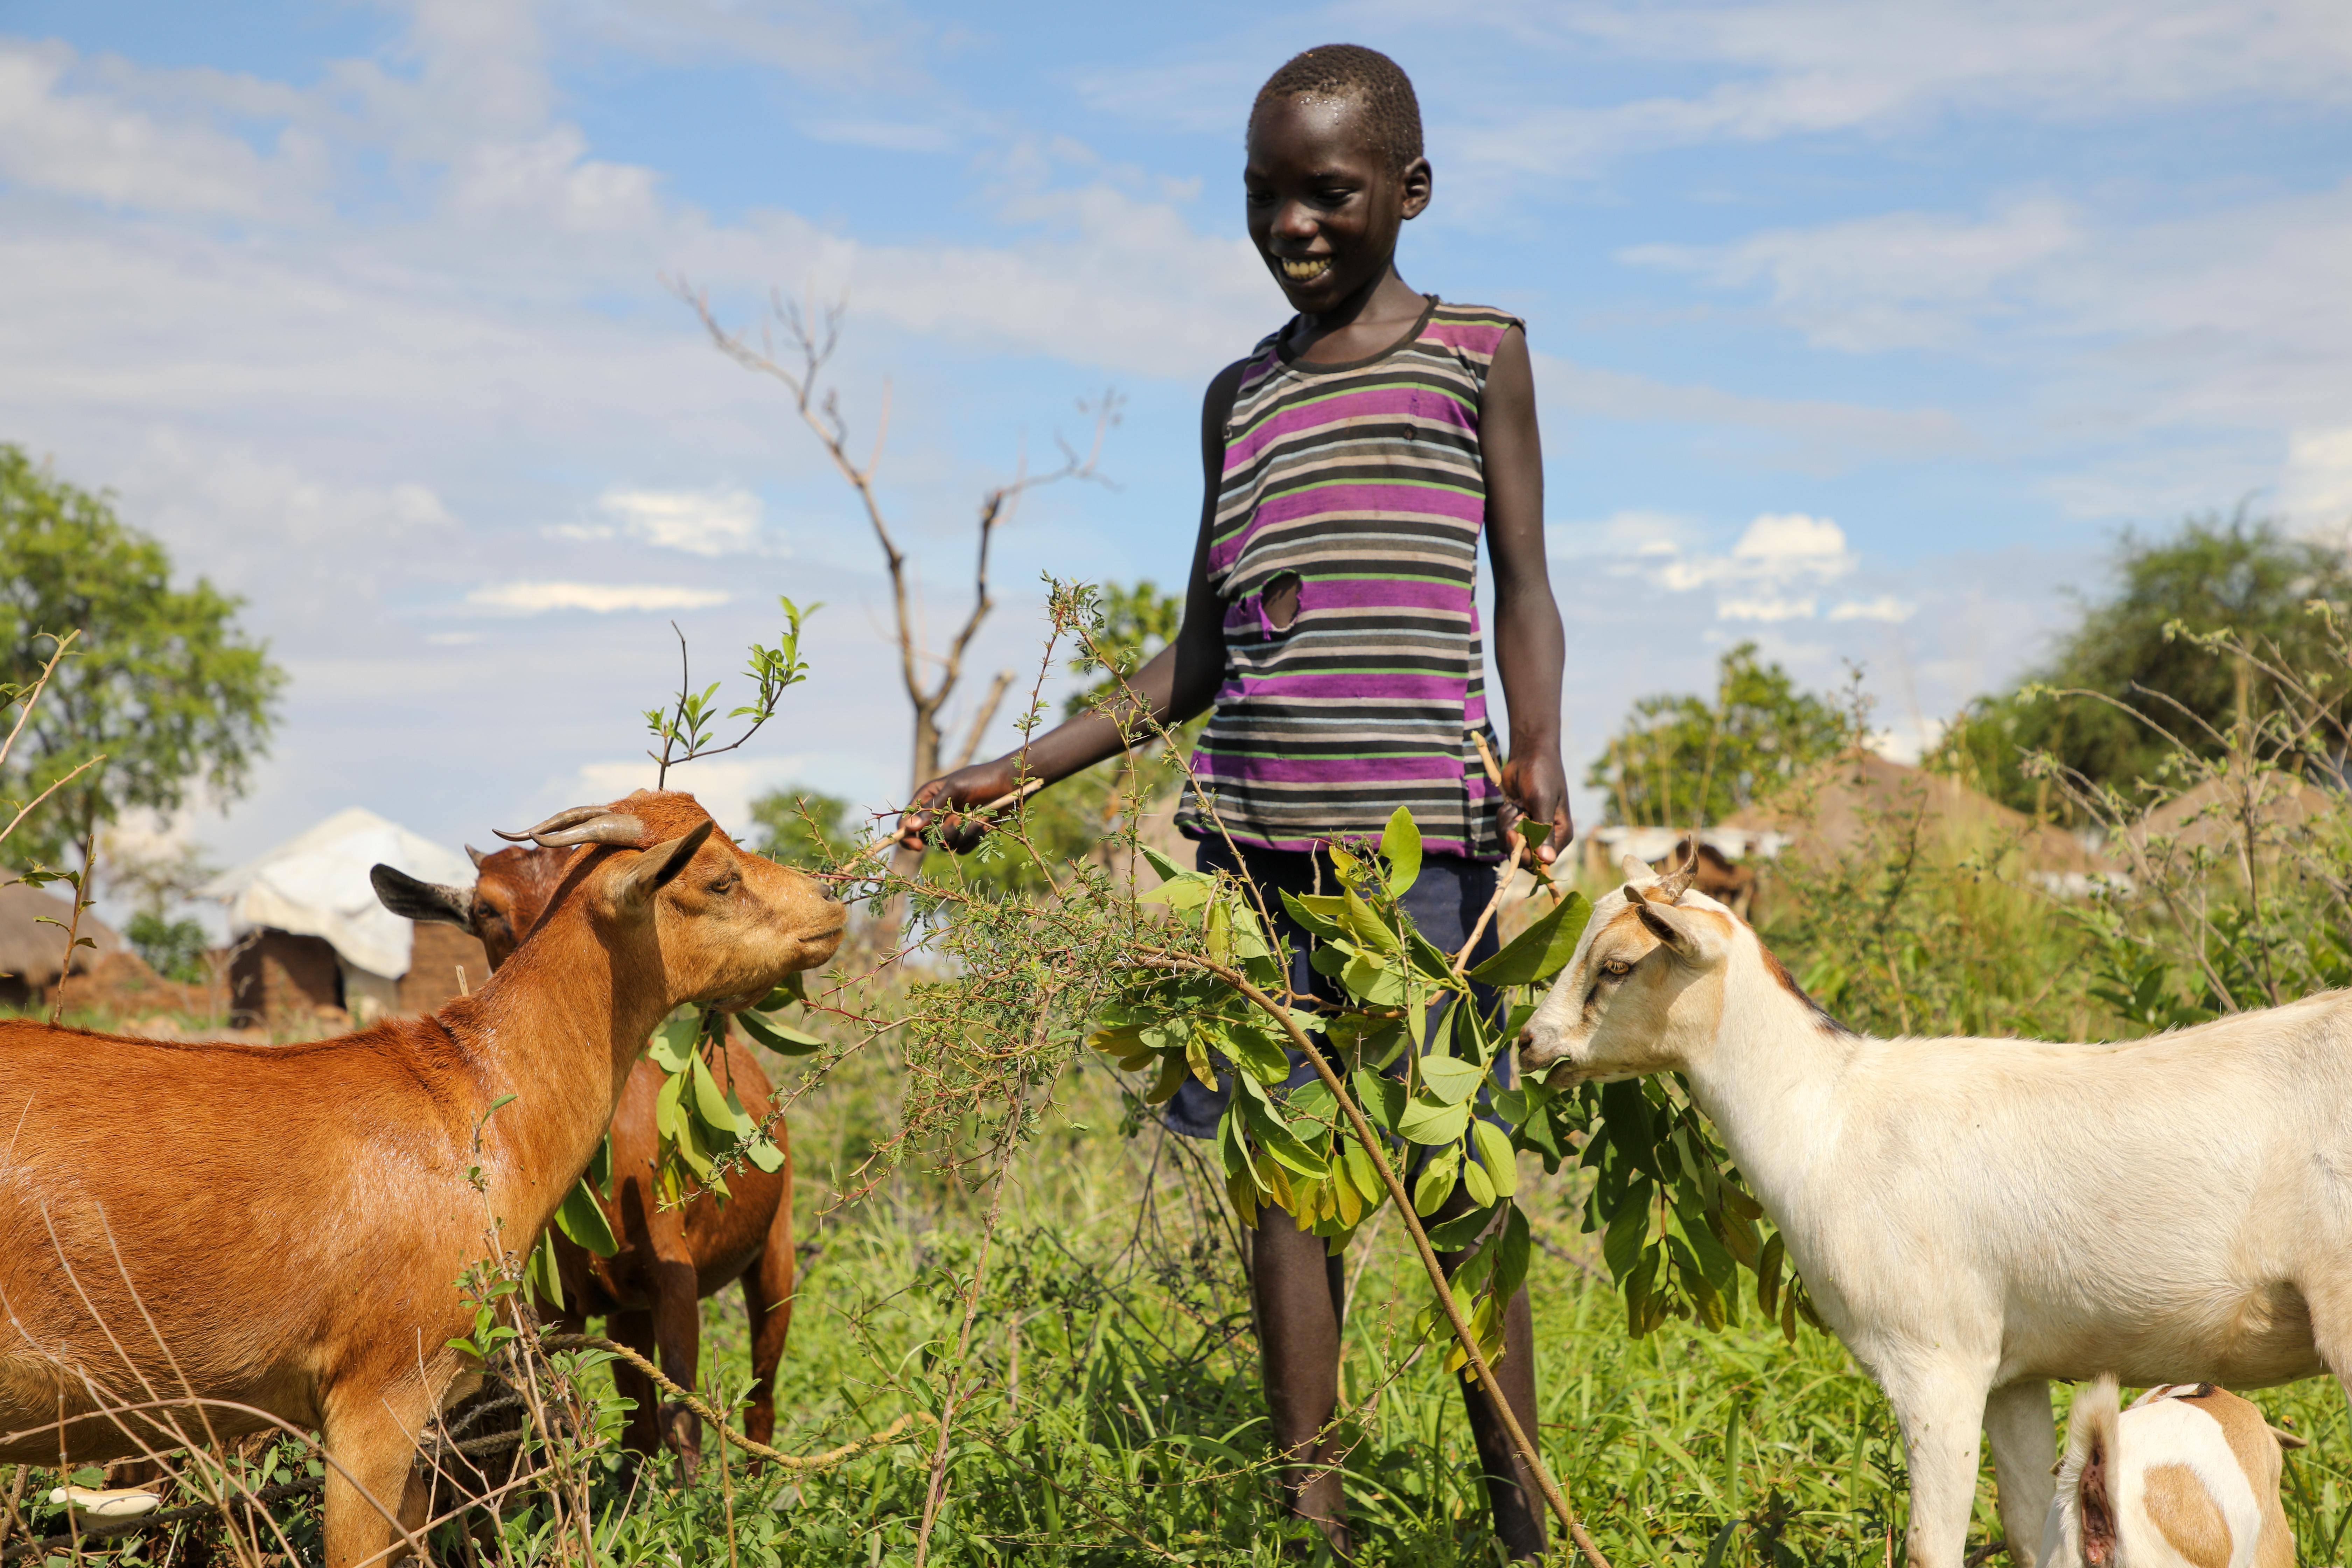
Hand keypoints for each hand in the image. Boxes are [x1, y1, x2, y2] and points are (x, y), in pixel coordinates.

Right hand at [897, 758, 1021, 854]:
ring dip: (962, 833)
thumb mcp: (955, 788)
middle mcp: (937, 814)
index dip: (907, 837)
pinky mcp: (967, 834)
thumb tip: (910, 827)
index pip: (906, 822)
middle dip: (943, 833)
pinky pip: (962, 848)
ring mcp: (952, 825)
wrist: (1009, 784)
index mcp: (928, 798)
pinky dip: (973, 837)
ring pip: (946, 844)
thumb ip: (932, 807)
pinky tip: (984, 823)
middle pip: (925, 837)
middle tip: (958, 821)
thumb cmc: (981, 779)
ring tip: (976, 816)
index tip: (918, 846)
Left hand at [1497, 750, 1573, 866]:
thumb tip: (1547, 861)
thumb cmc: (1541, 775)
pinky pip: (1502, 834)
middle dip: (1512, 838)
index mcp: (1560, 835)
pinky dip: (1503, 819)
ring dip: (1506, 825)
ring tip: (1515, 806)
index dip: (1525, 854)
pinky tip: (1511, 803)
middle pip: (1523, 857)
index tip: (1513, 834)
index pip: (1542, 862)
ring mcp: (1530, 831)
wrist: (1528, 756)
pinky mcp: (1516, 823)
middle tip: (1514, 814)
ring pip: (1509, 846)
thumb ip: (1543, 831)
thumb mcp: (1543, 802)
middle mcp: (1546, 837)